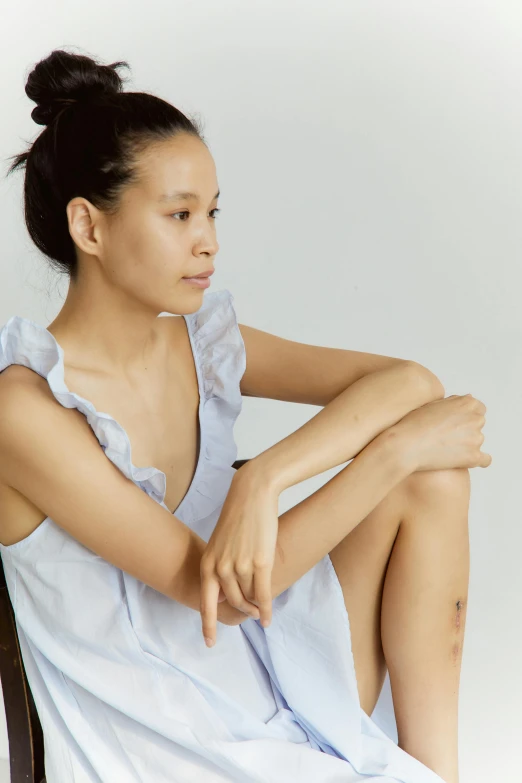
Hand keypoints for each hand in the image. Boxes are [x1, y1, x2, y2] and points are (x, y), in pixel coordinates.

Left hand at [200, 467, 278, 647]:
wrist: (251, 494)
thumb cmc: (237, 517)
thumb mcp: (219, 544)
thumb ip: (218, 568)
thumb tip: (221, 595)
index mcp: (207, 564)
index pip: (205, 603)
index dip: (208, 625)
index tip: (209, 642)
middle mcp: (221, 568)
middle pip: (232, 602)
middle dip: (242, 611)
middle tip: (251, 615)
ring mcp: (241, 566)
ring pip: (249, 598)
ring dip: (255, 608)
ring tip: (260, 612)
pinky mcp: (261, 562)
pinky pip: (264, 595)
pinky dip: (267, 609)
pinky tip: (269, 618)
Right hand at [389, 393, 491, 472]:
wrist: (405, 445)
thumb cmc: (414, 423)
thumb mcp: (432, 403)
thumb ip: (454, 401)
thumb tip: (469, 398)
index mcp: (467, 403)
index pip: (478, 408)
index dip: (465, 415)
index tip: (453, 422)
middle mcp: (475, 419)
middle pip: (478, 424)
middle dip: (466, 429)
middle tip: (445, 436)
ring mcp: (476, 438)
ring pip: (477, 441)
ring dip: (466, 444)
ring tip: (444, 449)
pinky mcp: (473, 457)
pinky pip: (485, 460)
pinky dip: (476, 460)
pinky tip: (463, 460)